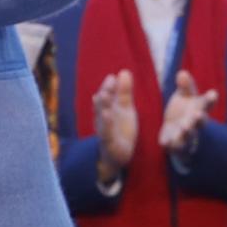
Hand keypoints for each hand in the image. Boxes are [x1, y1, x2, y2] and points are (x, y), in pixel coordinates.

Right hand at [93, 69, 138, 184]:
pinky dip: (106, 124)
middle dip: (105, 92)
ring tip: (103, 95)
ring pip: (101, 117)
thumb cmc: (120, 129)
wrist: (117, 155)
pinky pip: (106, 133)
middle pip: (102, 104)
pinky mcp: (108, 143)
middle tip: (109, 81)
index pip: (106, 95)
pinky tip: (108, 115)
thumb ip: (124, 92)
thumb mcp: (125, 109)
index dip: (108, 86)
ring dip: (102, 106)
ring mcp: (104, 130)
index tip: (112, 76)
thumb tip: (124, 71)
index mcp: (107, 108)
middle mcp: (103, 118)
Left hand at [157, 73, 214, 156]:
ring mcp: (186, 135)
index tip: (213, 94)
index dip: (210, 99)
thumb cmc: (183, 109)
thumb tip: (182, 73)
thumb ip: (185, 87)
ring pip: (188, 135)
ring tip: (185, 127)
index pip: (207, 103)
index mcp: (199, 109)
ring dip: (187, 132)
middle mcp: (195, 123)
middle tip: (198, 114)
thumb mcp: (184, 96)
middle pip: (200, 122)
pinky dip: (169, 144)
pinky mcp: (174, 144)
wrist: (176, 132)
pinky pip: (172, 146)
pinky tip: (165, 142)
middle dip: (199, 118)